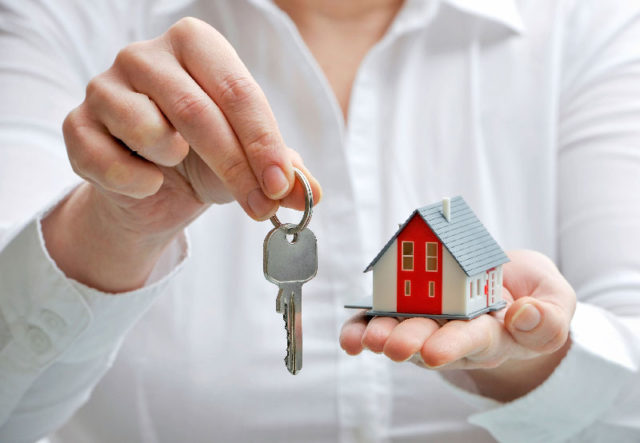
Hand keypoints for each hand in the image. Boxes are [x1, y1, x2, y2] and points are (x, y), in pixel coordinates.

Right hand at [43, 17, 320, 291]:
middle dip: (234, 167)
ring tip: (177, 163)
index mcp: (197, 46)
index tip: (281, 185)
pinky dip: (134, 182)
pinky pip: (105, 159)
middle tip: (260, 206)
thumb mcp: (250, 162)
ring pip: (148, 129)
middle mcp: (146, 55)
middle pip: (198, 111)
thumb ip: (282, 172)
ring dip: (173, 162)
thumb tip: (309, 194)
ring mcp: (104, 86)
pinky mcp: (76, 124)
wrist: (152, 188)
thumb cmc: (204, 160)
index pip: (238, 91)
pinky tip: (146, 181)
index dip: (263, 142)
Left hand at [340, 250, 575, 400]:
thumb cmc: (531, 295)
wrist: (508, 287)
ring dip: (383, 334)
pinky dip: (362, 329)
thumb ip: (549, 317)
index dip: (454, 345)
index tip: (437, 352)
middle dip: (411, 342)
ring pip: (402, 331)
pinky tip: (351, 337)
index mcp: (493, 333)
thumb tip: (524, 315)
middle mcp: (455, 333)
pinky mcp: (406, 309)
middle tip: (395, 346)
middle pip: (431, 339)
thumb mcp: (555, 301)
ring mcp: (428, 322)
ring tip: (370, 338)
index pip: (473, 340)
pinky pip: (380, 321)